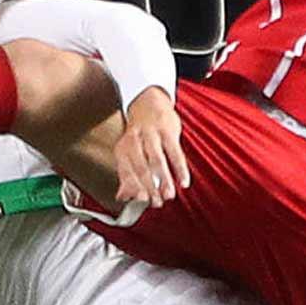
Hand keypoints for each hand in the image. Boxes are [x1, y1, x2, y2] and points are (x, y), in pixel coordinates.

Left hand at [111, 87, 188, 207]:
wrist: (149, 103)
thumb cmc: (139, 134)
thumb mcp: (129, 152)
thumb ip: (126, 176)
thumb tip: (122, 197)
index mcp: (122, 148)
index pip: (126, 171)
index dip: (133, 187)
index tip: (141, 200)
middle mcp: (134, 140)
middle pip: (140, 167)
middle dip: (149, 187)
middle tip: (156, 202)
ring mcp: (151, 134)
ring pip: (157, 160)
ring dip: (164, 180)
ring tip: (169, 195)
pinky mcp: (167, 130)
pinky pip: (174, 152)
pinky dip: (180, 168)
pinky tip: (183, 181)